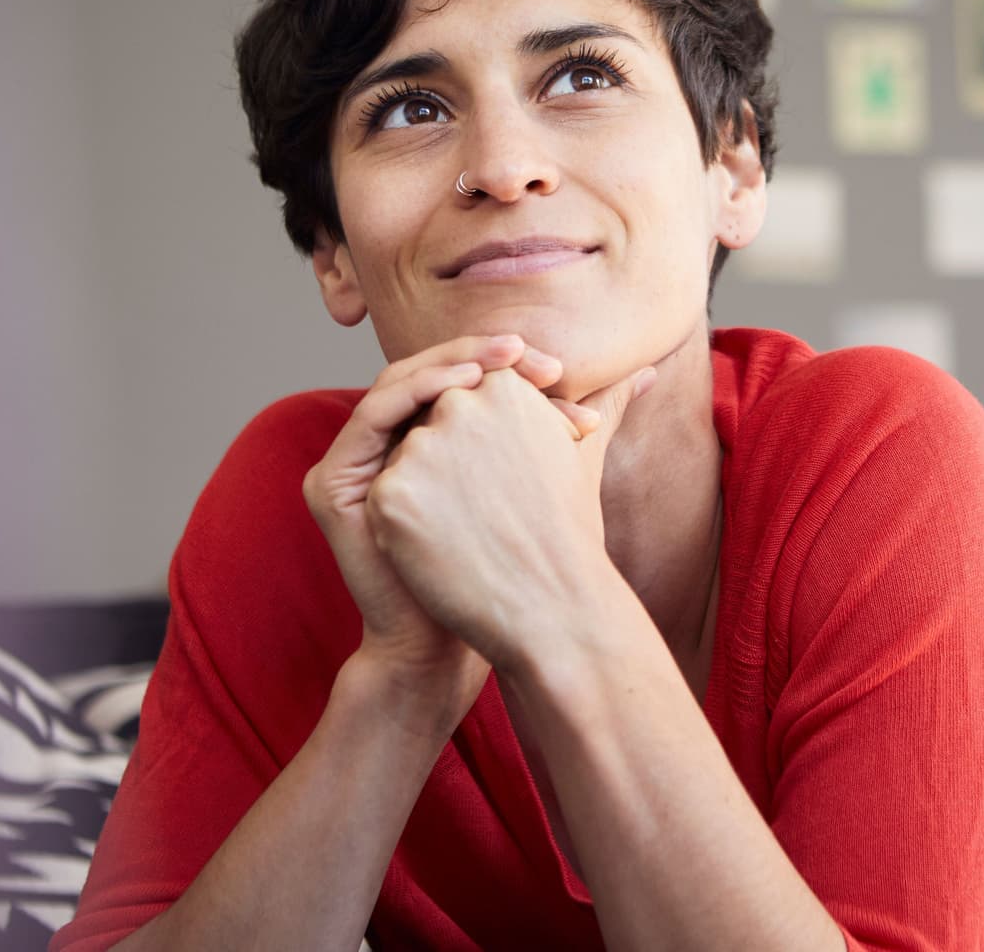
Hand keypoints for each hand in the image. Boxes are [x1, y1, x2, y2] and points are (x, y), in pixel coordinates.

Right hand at [303, 335, 597, 729]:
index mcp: (429, 438)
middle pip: (428, 373)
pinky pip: (370, 417)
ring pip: (398, 383)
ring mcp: (359, 462)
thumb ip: (582, 420)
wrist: (482, 629)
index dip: (505, 364)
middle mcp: (390, 445)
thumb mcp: (559, 475)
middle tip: (530, 354)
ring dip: (448, 365)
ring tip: (500, 362)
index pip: (461, 378)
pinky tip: (462, 387)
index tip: (558, 369)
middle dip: (479, 358)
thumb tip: (650, 372)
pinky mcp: (334, 484)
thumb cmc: (520, 563)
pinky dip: (414, 392)